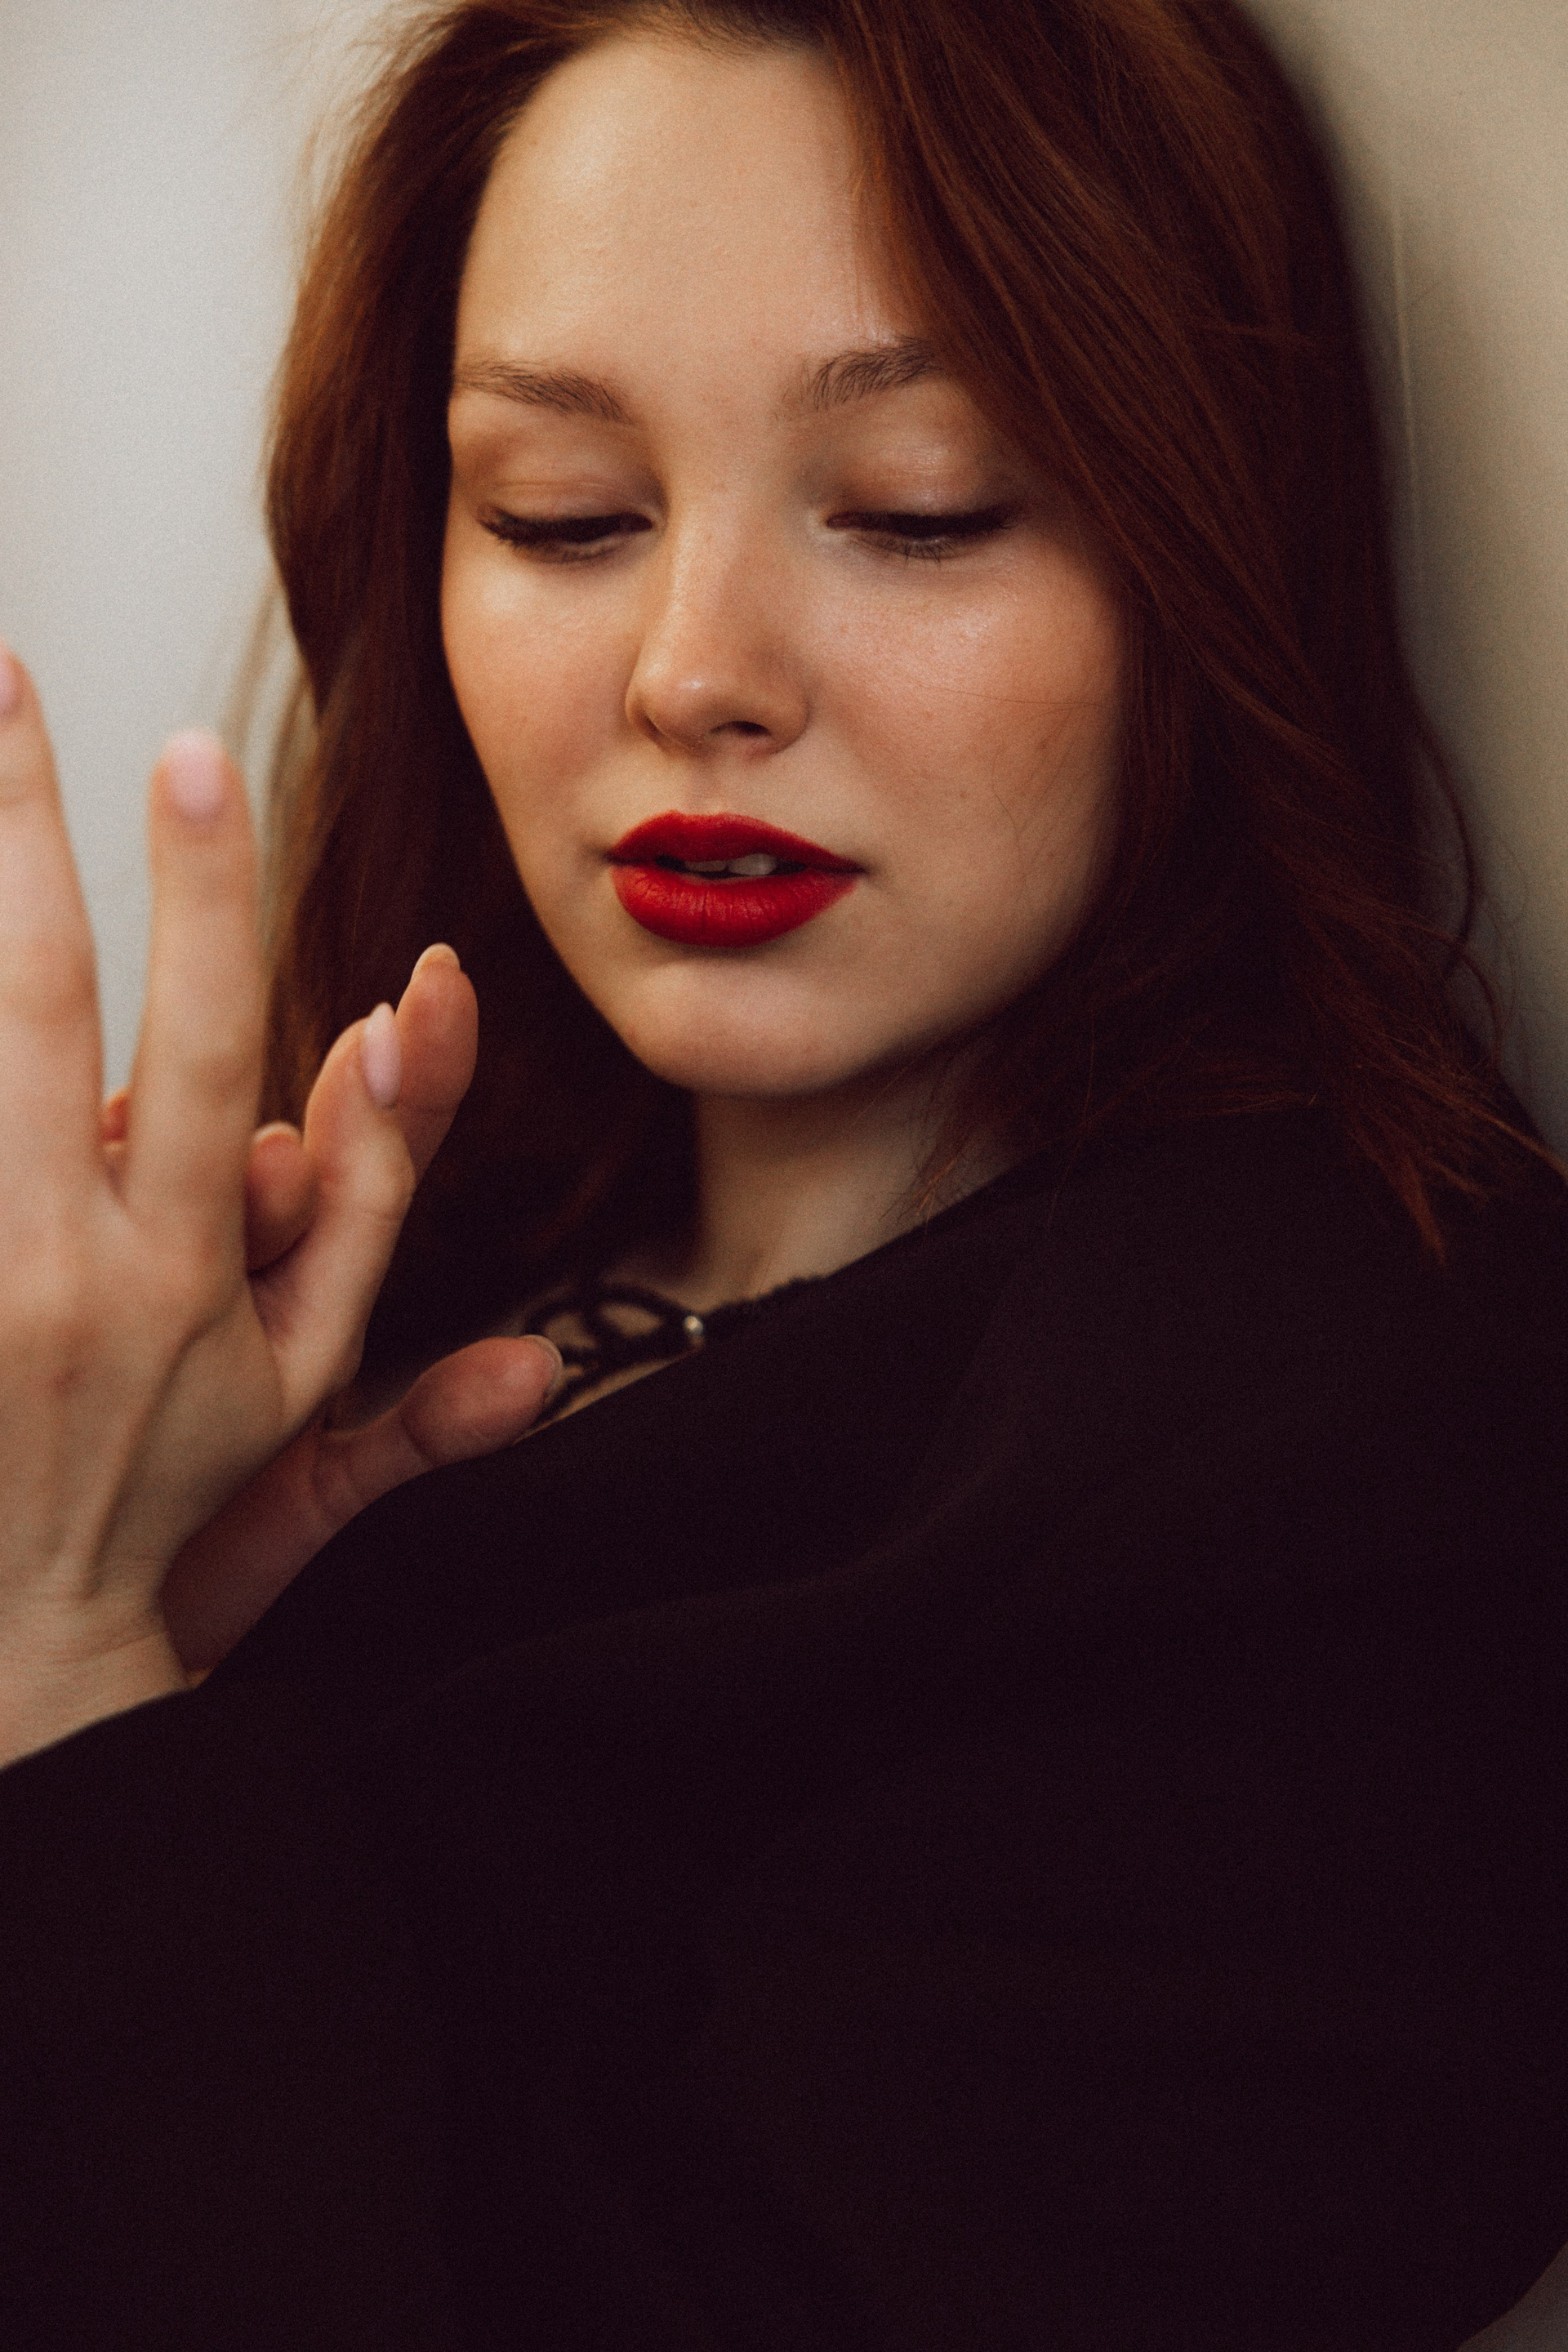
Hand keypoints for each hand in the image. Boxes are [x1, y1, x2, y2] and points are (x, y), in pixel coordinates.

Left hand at [0, 645, 541, 1762]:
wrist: (6, 1670)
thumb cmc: (166, 1527)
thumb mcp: (306, 1427)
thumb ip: (390, 1283)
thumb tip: (515, 1289)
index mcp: (186, 1278)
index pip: (208, 1047)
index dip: (211, 897)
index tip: (198, 757)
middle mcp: (62, 1270)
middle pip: (38, 1011)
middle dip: (25, 832)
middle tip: (12, 686)